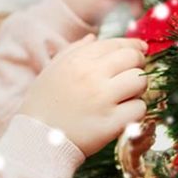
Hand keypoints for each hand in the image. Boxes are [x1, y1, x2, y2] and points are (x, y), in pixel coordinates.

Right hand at [18, 34, 149, 156]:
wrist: (37, 140)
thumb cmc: (43, 104)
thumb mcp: (52, 70)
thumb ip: (73, 50)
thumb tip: (94, 37)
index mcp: (78, 61)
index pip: (116, 44)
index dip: (133, 45)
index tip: (141, 50)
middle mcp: (92, 76)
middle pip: (133, 58)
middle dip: (138, 64)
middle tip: (132, 74)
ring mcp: (103, 100)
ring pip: (140, 81)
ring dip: (137, 88)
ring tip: (125, 96)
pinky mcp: (112, 123)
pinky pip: (139, 108)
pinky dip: (134, 111)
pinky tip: (122, 114)